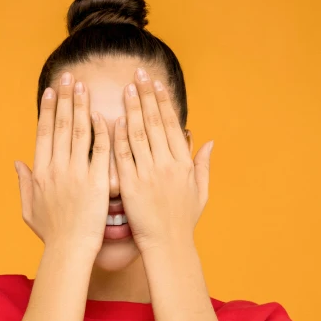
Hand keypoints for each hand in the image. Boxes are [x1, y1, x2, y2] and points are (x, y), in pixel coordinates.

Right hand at [15, 71, 110, 255]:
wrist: (69, 250)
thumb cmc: (51, 233)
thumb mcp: (29, 208)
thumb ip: (23, 183)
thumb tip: (18, 163)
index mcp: (40, 172)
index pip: (44, 133)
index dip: (48, 109)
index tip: (52, 91)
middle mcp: (56, 169)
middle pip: (60, 126)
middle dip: (65, 99)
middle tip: (69, 77)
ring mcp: (76, 174)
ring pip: (79, 132)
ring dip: (81, 107)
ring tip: (83, 86)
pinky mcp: (97, 182)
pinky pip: (101, 151)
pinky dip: (102, 131)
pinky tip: (105, 114)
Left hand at [114, 68, 213, 252]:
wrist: (168, 245)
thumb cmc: (183, 221)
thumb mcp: (200, 192)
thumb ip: (203, 165)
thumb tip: (209, 141)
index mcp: (183, 163)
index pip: (171, 125)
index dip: (163, 103)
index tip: (156, 84)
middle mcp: (167, 164)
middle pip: (155, 123)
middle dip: (146, 96)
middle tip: (138, 75)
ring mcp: (148, 174)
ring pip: (138, 134)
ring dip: (131, 109)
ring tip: (125, 89)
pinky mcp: (131, 185)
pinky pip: (123, 156)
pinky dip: (117, 137)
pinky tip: (111, 119)